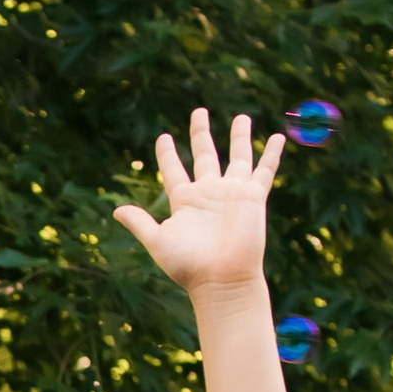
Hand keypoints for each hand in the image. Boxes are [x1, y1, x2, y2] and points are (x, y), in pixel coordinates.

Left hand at [113, 110, 284, 299]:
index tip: (163, 137)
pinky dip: (272, 154)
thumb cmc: (188, 265)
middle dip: (201, 133)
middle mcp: (209, 193)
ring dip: (239, 136)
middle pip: (204, 155)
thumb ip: (140, 223)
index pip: (174, 170)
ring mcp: (232, 193)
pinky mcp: (253, 197)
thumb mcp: (158, 241)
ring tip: (241, 117)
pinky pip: (265, 170)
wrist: (221, 280)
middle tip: (198, 111)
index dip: (168, 154)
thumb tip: (116, 211)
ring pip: (237, 156)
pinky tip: (277, 137)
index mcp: (184, 201)